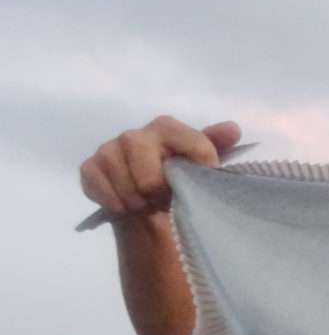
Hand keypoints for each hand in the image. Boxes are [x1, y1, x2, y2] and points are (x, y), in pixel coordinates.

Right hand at [79, 116, 240, 219]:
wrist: (146, 203)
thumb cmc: (177, 181)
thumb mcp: (201, 165)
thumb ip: (215, 145)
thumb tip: (233, 129)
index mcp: (167, 128)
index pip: (196, 147)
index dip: (201, 173)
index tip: (198, 187)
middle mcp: (136, 135)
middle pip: (150, 178)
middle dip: (159, 197)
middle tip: (164, 200)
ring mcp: (109, 150)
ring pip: (127, 189)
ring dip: (140, 205)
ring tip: (148, 205)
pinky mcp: (90, 168)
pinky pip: (102, 191)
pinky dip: (116, 205)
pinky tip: (126, 206)